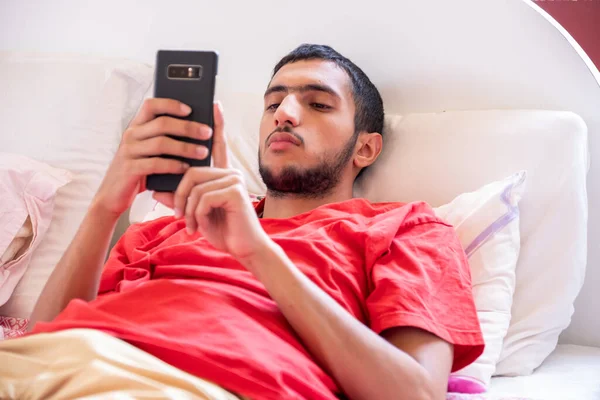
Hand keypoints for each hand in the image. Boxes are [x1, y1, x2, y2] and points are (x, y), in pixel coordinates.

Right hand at [92, 98, 211, 217]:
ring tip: (203, 152)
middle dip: (188, 126)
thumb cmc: (138, 170)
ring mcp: (129, 151)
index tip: (190, 109)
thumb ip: (163, 138)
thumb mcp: (149, 151)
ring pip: (161, 143)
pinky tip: (186, 168)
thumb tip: (195, 129)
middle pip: (162, 123)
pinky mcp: (129, 169)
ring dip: (185, 147)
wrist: (113, 194)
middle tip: (206, 132)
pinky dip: (173, 165)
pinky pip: (155, 163)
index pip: (151, 105)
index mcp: (137, 126)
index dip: (171, 104)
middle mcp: (131, 135)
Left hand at [153, 103, 270, 260]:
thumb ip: (178, 200)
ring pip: (195, 186)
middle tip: (178, 216)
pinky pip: (203, 197)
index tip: (215, 104)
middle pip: (192, 171)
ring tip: (190, 225)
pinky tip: (199, 226)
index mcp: (223, 174)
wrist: (244, 249)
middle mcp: (231, 173)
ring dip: (187, 209)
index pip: (218, 144)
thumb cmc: (223, 230)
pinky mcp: (235, 192)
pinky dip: (196, 214)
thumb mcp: (195, 214)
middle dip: (180, 196)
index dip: (217, 124)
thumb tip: (156, 190)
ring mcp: (234, 181)